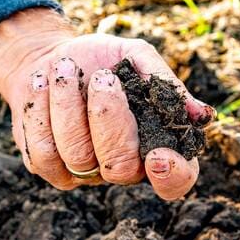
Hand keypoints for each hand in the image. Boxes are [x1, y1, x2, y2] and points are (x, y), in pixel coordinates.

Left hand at [0, 8, 212, 199]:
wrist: (51, 59)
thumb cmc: (102, 60)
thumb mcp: (136, 57)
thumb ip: (164, 82)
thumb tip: (199, 114)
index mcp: (155, 144)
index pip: (174, 182)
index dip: (171, 176)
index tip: (159, 154)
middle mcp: (122, 167)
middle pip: (120, 167)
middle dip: (109, 118)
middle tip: (101, 77)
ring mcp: (84, 172)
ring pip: (78, 156)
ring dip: (68, 105)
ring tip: (65, 68)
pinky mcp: (49, 168)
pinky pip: (44, 152)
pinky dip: (40, 110)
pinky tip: (41, 83)